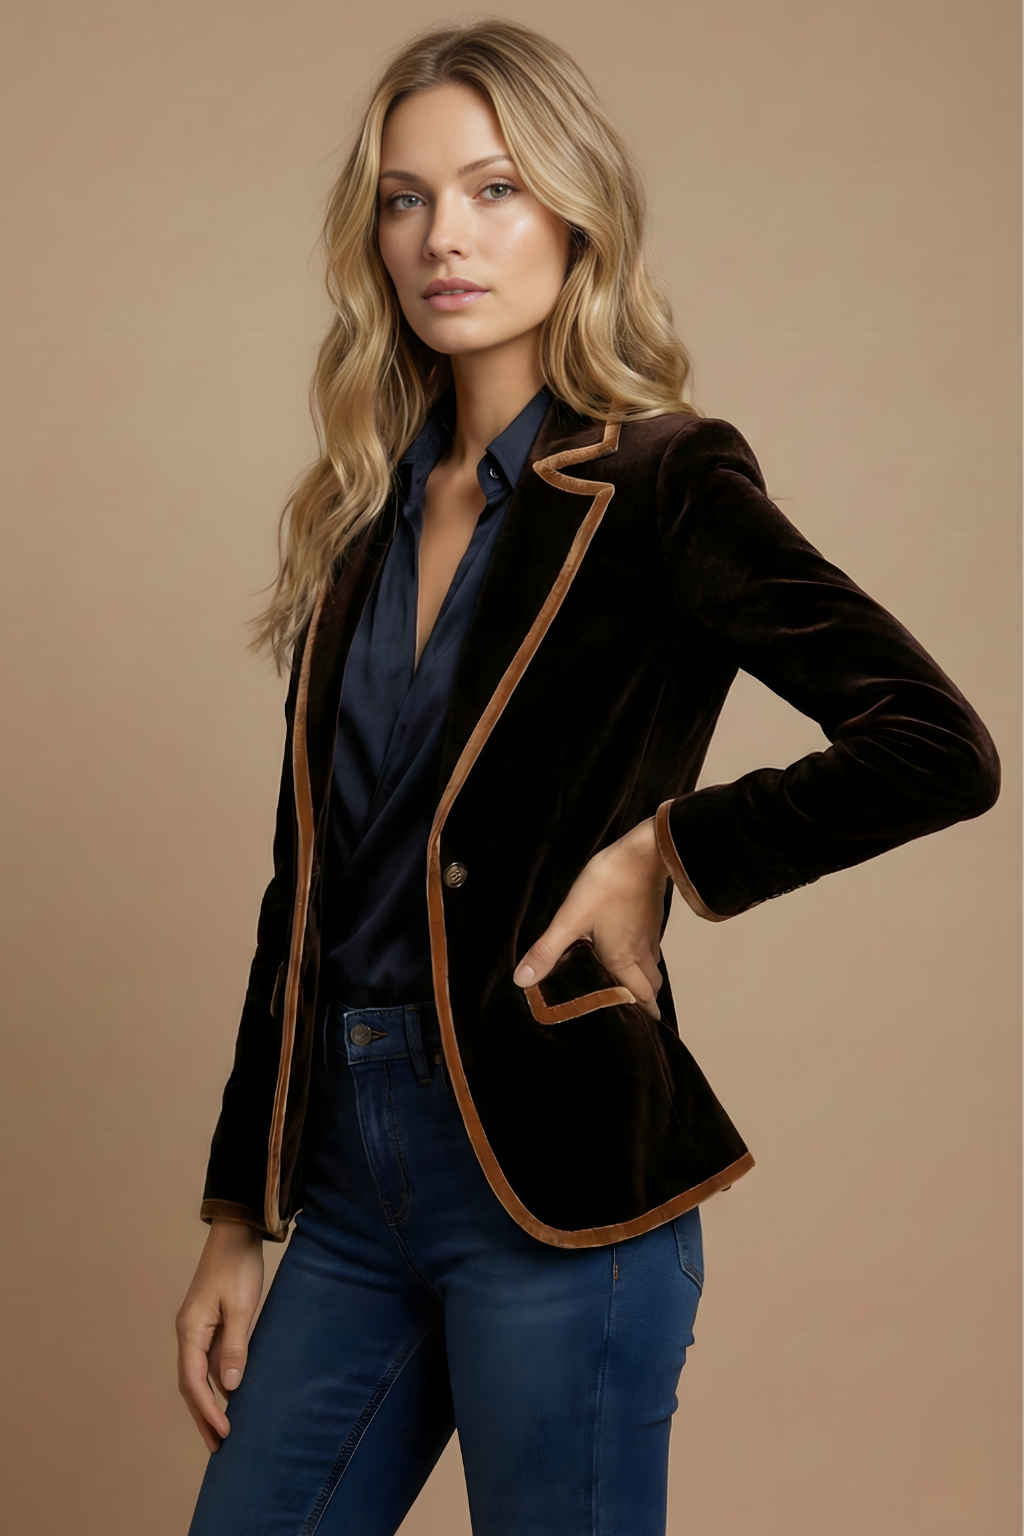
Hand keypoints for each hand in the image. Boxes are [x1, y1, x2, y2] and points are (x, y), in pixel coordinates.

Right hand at [175, 1218, 264, 1451]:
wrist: (236, 1233)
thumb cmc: (238, 1266)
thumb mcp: (242, 1307)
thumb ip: (236, 1345)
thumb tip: (230, 1386)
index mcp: (190, 1329)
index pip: (193, 1381)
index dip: (206, 1410)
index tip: (222, 1433)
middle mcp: (188, 1332)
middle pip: (190, 1384)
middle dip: (202, 1415)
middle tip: (217, 1446)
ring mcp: (197, 1327)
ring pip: (198, 1373)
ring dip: (208, 1401)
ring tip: (222, 1430)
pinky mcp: (209, 1322)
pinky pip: (209, 1360)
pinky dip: (216, 1381)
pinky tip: (230, 1395)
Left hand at [512, 817, 667, 1018]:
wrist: (643, 853)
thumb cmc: (609, 885)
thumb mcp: (570, 918)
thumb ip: (548, 950)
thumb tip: (523, 980)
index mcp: (623, 960)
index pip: (640, 999)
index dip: (642, 1017)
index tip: (638, 1032)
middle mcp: (641, 953)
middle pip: (651, 988)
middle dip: (643, 1004)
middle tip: (630, 1013)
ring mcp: (649, 936)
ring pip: (652, 969)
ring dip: (643, 983)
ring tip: (627, 989)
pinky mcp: (651, 920)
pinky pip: (650, 951)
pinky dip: (643, 962)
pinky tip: (626, 954)